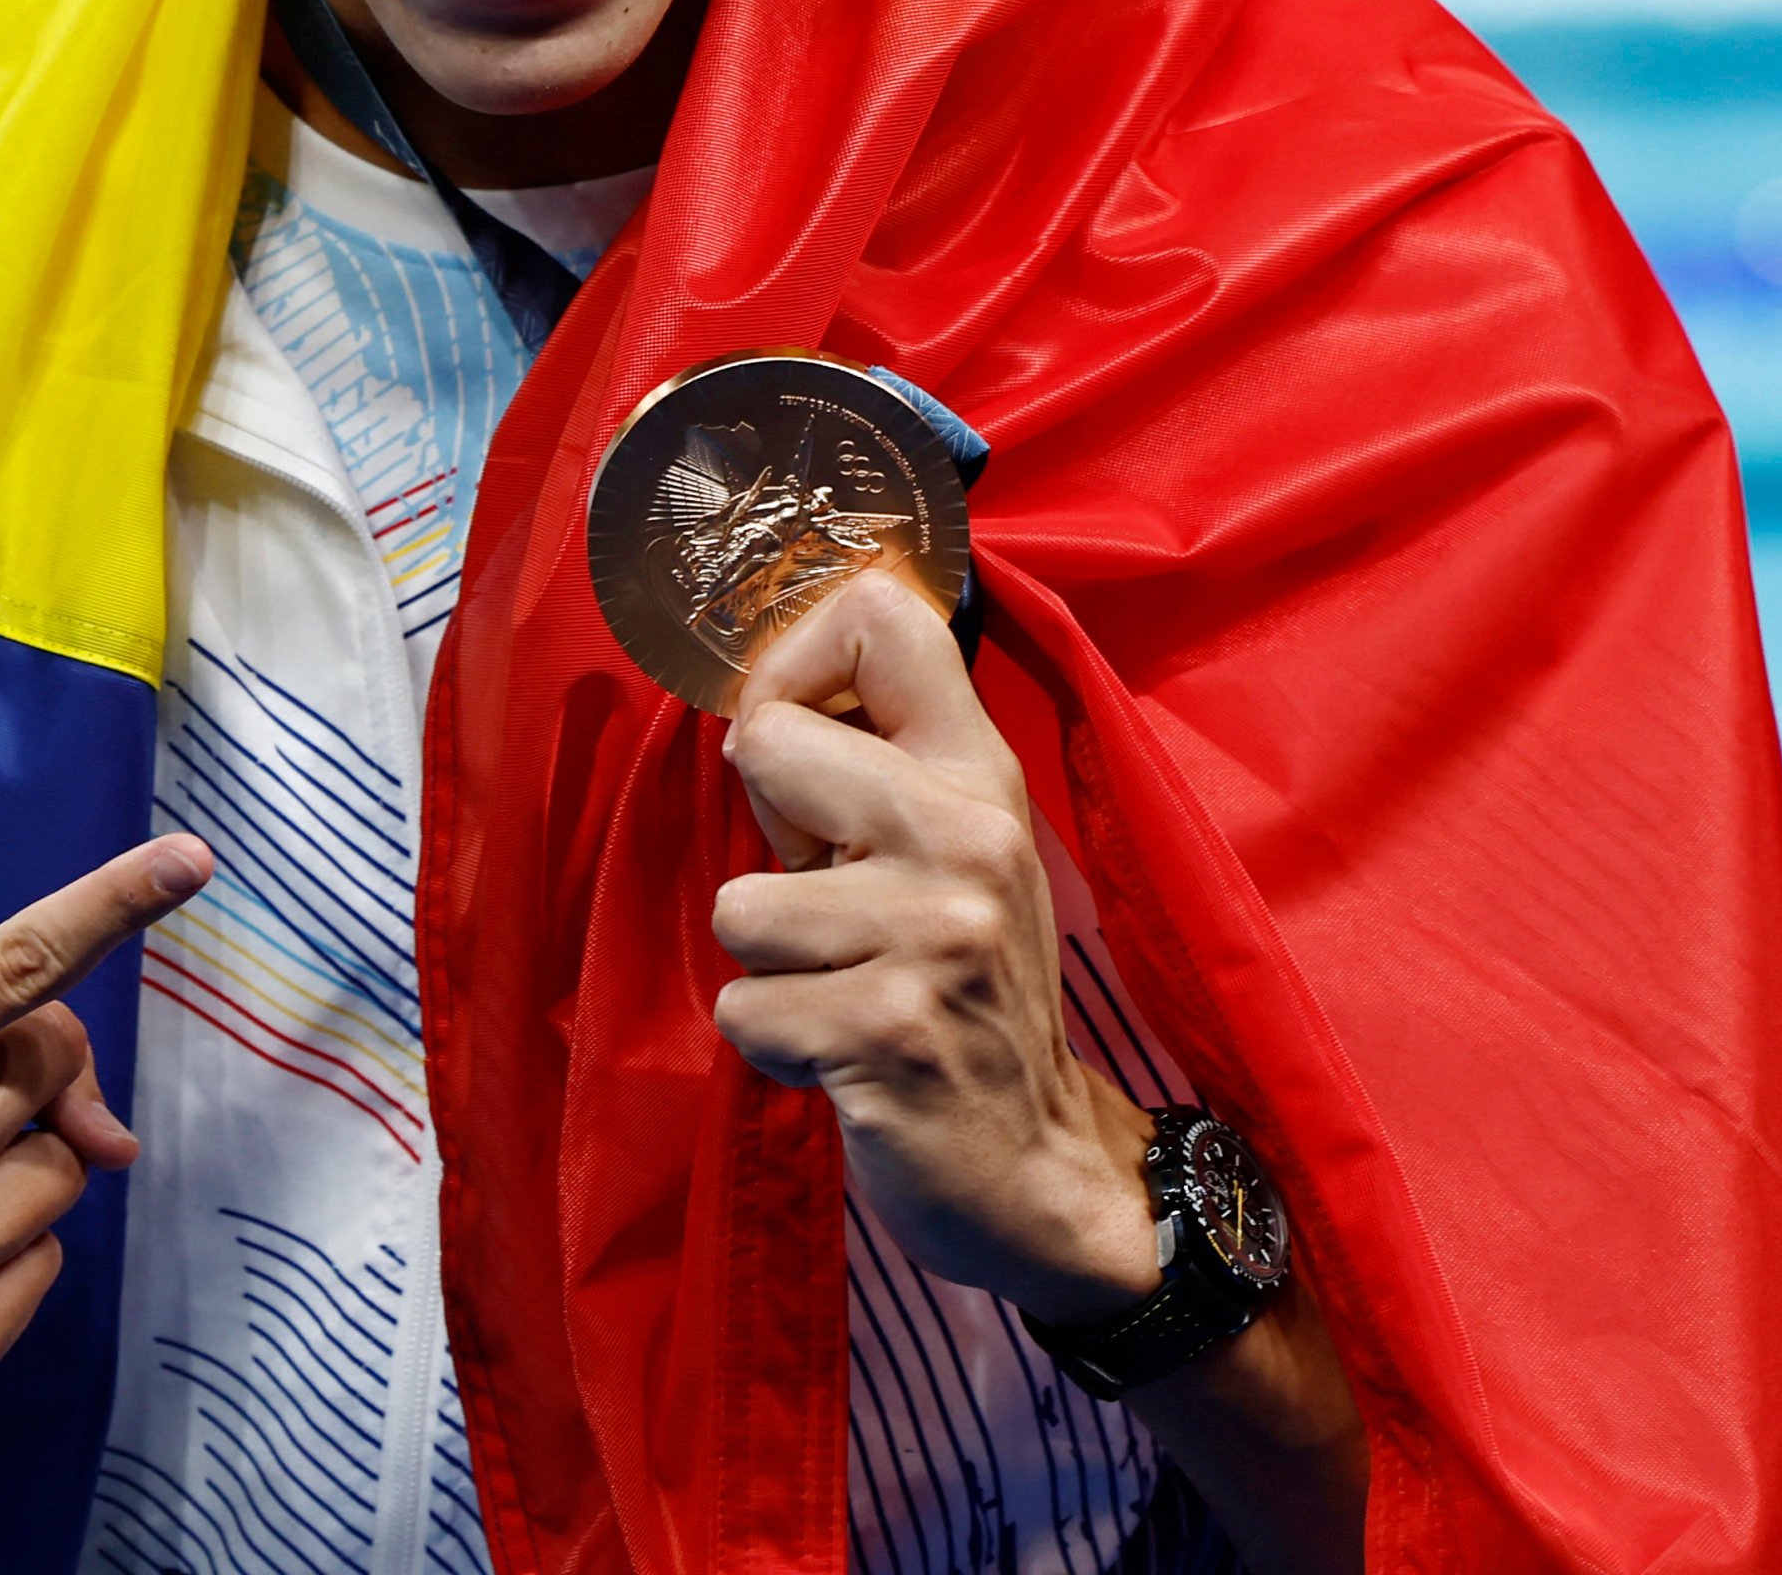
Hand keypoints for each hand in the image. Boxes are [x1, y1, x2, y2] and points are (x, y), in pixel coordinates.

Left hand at [711, 577, 1371, 1574]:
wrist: (1043, 1166)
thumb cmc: (970, 995)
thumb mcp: (955, 854)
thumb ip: (873, 768)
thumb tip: (755, 706)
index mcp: (982, 773)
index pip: (882, 614)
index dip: (792, 662)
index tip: (793, 738)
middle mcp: (966, 837)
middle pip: (767, 741)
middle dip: (768, 840)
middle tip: (830, 905)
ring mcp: (930, 936)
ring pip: (739, 904)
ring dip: (771, 967)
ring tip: (847, 993)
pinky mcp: (883, 1034)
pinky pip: (745, 1009)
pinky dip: (775, 1044)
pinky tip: (845, 1057)